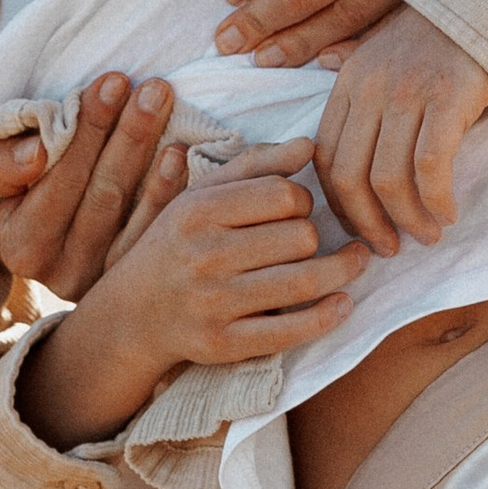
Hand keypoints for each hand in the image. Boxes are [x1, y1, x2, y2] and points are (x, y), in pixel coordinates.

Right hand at [0, 72, 176, 301]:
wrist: (28, 238)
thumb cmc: (8, 191)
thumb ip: (2, 163)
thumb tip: (37, 151)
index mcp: (22, 246)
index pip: (60, 180)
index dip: (88, 130)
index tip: (113, 82)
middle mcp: (62, 272)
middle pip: (101, 194)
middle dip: (128, 134)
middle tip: (152, 88)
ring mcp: (103, 279)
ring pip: (131, 211)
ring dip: (152, 154)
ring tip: (165, 104)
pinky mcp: (133, 280)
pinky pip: (155, 233)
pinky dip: (169, 191)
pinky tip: (179, 153)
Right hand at [15, 145, 366, 450]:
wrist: (131, 313)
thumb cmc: (178, 243)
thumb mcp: (203, 195)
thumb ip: (256, 165)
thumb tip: (310, 144)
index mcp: (198, 211)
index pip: (283, 195)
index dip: (302, 200)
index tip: (297, 210)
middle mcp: (204, 256)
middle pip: (301, 237)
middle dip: (315, 236)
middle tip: (309, 241)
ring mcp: (214, 303)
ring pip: (305, 281)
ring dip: (343, 271)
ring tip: (356, 260)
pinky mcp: (223, 344)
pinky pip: (291, 331)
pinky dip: (327, 317)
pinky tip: (342, 304)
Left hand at [315, 10, 487, 254]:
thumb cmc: (440, 36)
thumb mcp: (383, 55)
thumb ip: (357, 95)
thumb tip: (329, 142)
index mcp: (349, 81)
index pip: (325, 157)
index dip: (338, 204)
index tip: (360, 229)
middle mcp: (370, 87)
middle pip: (349, 176)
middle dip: (367, 223)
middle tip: (390, 248)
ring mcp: (407, 91)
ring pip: (388, 178)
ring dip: (407, 219)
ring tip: (426, 235)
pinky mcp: (447, 98)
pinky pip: (430, 166)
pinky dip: (436, 200)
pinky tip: (449, 212)